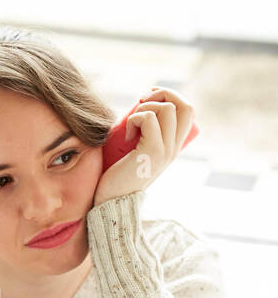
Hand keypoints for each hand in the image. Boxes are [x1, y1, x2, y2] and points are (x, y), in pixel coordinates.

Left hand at [94, 85, 195, 206]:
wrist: (110, 202)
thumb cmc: (116, 177)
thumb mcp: (136, 152)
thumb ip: (143, 137)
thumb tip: (137, 112)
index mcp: (173, 147)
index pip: (187, 111)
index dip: (170, 97)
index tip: (147, 99)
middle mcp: (174, 149)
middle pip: (186, 106)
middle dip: (164, 94)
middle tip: (141, 102)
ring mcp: (166, 150)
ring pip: (169, 109)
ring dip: (146, 107)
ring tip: (132, 123)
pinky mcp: (153, 151)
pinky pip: (149, 119)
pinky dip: (136, 118)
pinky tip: (126, 135)